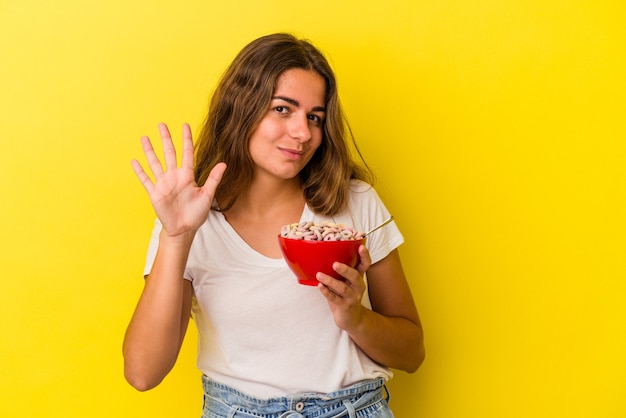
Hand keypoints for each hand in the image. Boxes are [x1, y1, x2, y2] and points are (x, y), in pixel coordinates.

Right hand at [131, 123, 225, 237]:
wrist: (184, 229)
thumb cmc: (197, 214)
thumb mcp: (207, 195)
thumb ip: (214, 179)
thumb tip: (224, 163)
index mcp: (187, 176)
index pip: (187, 153)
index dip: (186, 139)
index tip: (185, 125)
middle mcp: (174, 177)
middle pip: (169, 153)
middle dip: (166, 139)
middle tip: (161, 124)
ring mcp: (163, 184)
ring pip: (155, 163)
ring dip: (149, 151)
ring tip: (144, 137)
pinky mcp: (155, 193)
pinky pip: (146, 180)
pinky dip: (140, 171)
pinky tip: (134, 161)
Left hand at [317, 245, 371, 330]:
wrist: (351, 319)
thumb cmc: (345, 296)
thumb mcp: (345, 282)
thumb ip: (339, 272)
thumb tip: (324, 256)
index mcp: (358, 278)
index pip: (365, 265)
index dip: (364, 256)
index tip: (360, 246)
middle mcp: (358, 286)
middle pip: (355, 276)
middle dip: (345, 269)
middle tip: (335, 264)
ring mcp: (352, 297)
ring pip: (343, 288)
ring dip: (330, 281)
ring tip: (319, 275)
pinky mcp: (345, 307)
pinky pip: (335, 298)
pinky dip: (326, 292)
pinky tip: (320, 286)